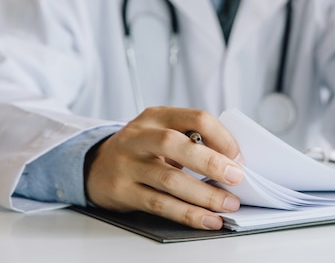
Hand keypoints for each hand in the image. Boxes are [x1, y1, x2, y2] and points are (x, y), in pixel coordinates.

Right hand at [84, 107, 243, 229]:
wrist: (95, 165)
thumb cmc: (140, 149)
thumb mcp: (161, 131)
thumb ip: (191, 138)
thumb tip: (233, 161)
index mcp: (156, 116)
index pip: (196, 118)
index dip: (223, 138)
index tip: (239, 158)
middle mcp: (139, 137)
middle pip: (176, 144)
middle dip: (211, 163)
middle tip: (236, 178)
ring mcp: (127, 164)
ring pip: (169, 179)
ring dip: (204, 194)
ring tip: (227, 204)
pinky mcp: (122, 191)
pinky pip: (160, 204)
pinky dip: (187, 214)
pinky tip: (207, 219)